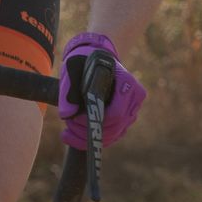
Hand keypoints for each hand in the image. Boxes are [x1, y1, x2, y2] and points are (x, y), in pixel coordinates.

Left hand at [57, 32, 145, 148]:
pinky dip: (89, 140)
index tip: (74, 118)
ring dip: (86, 138)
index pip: (116, 114)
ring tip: (66, 131)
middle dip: (88, 131)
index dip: (96, 120)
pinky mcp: (124, 121)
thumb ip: (68, 88)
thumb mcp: (72, 69)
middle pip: (114, 128)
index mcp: (127, 83)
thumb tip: (67, 114)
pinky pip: (110, 137)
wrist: (92, 61)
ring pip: (112, 135)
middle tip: (68, 125)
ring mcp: (131, 111)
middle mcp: (134, 99)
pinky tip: (70, 135)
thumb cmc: (84, 62)